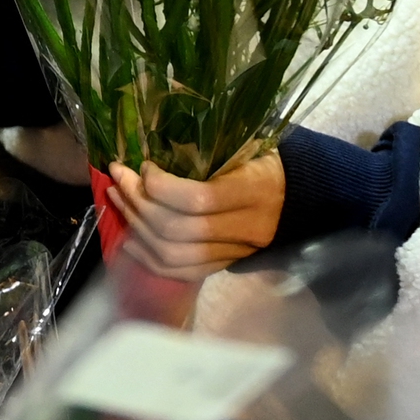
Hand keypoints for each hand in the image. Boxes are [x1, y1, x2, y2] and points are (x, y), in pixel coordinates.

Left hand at [102, 152, 285, 281]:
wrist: (301, 199)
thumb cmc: (267, 163)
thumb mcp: (247, 148)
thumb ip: (208, 153)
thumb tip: (154, 154)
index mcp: (253, 191)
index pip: (199, 199)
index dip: (161, 186)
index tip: (145, 165)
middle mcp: (245, 229)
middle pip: (178, 229)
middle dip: (138, 202)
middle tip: (119, 176)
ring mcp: (233, 253)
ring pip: (173, 254)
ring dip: (136, 225)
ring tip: (117, 197)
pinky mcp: (223, 266)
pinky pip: (179, 272)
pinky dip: (147, 257)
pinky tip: (128, 237)